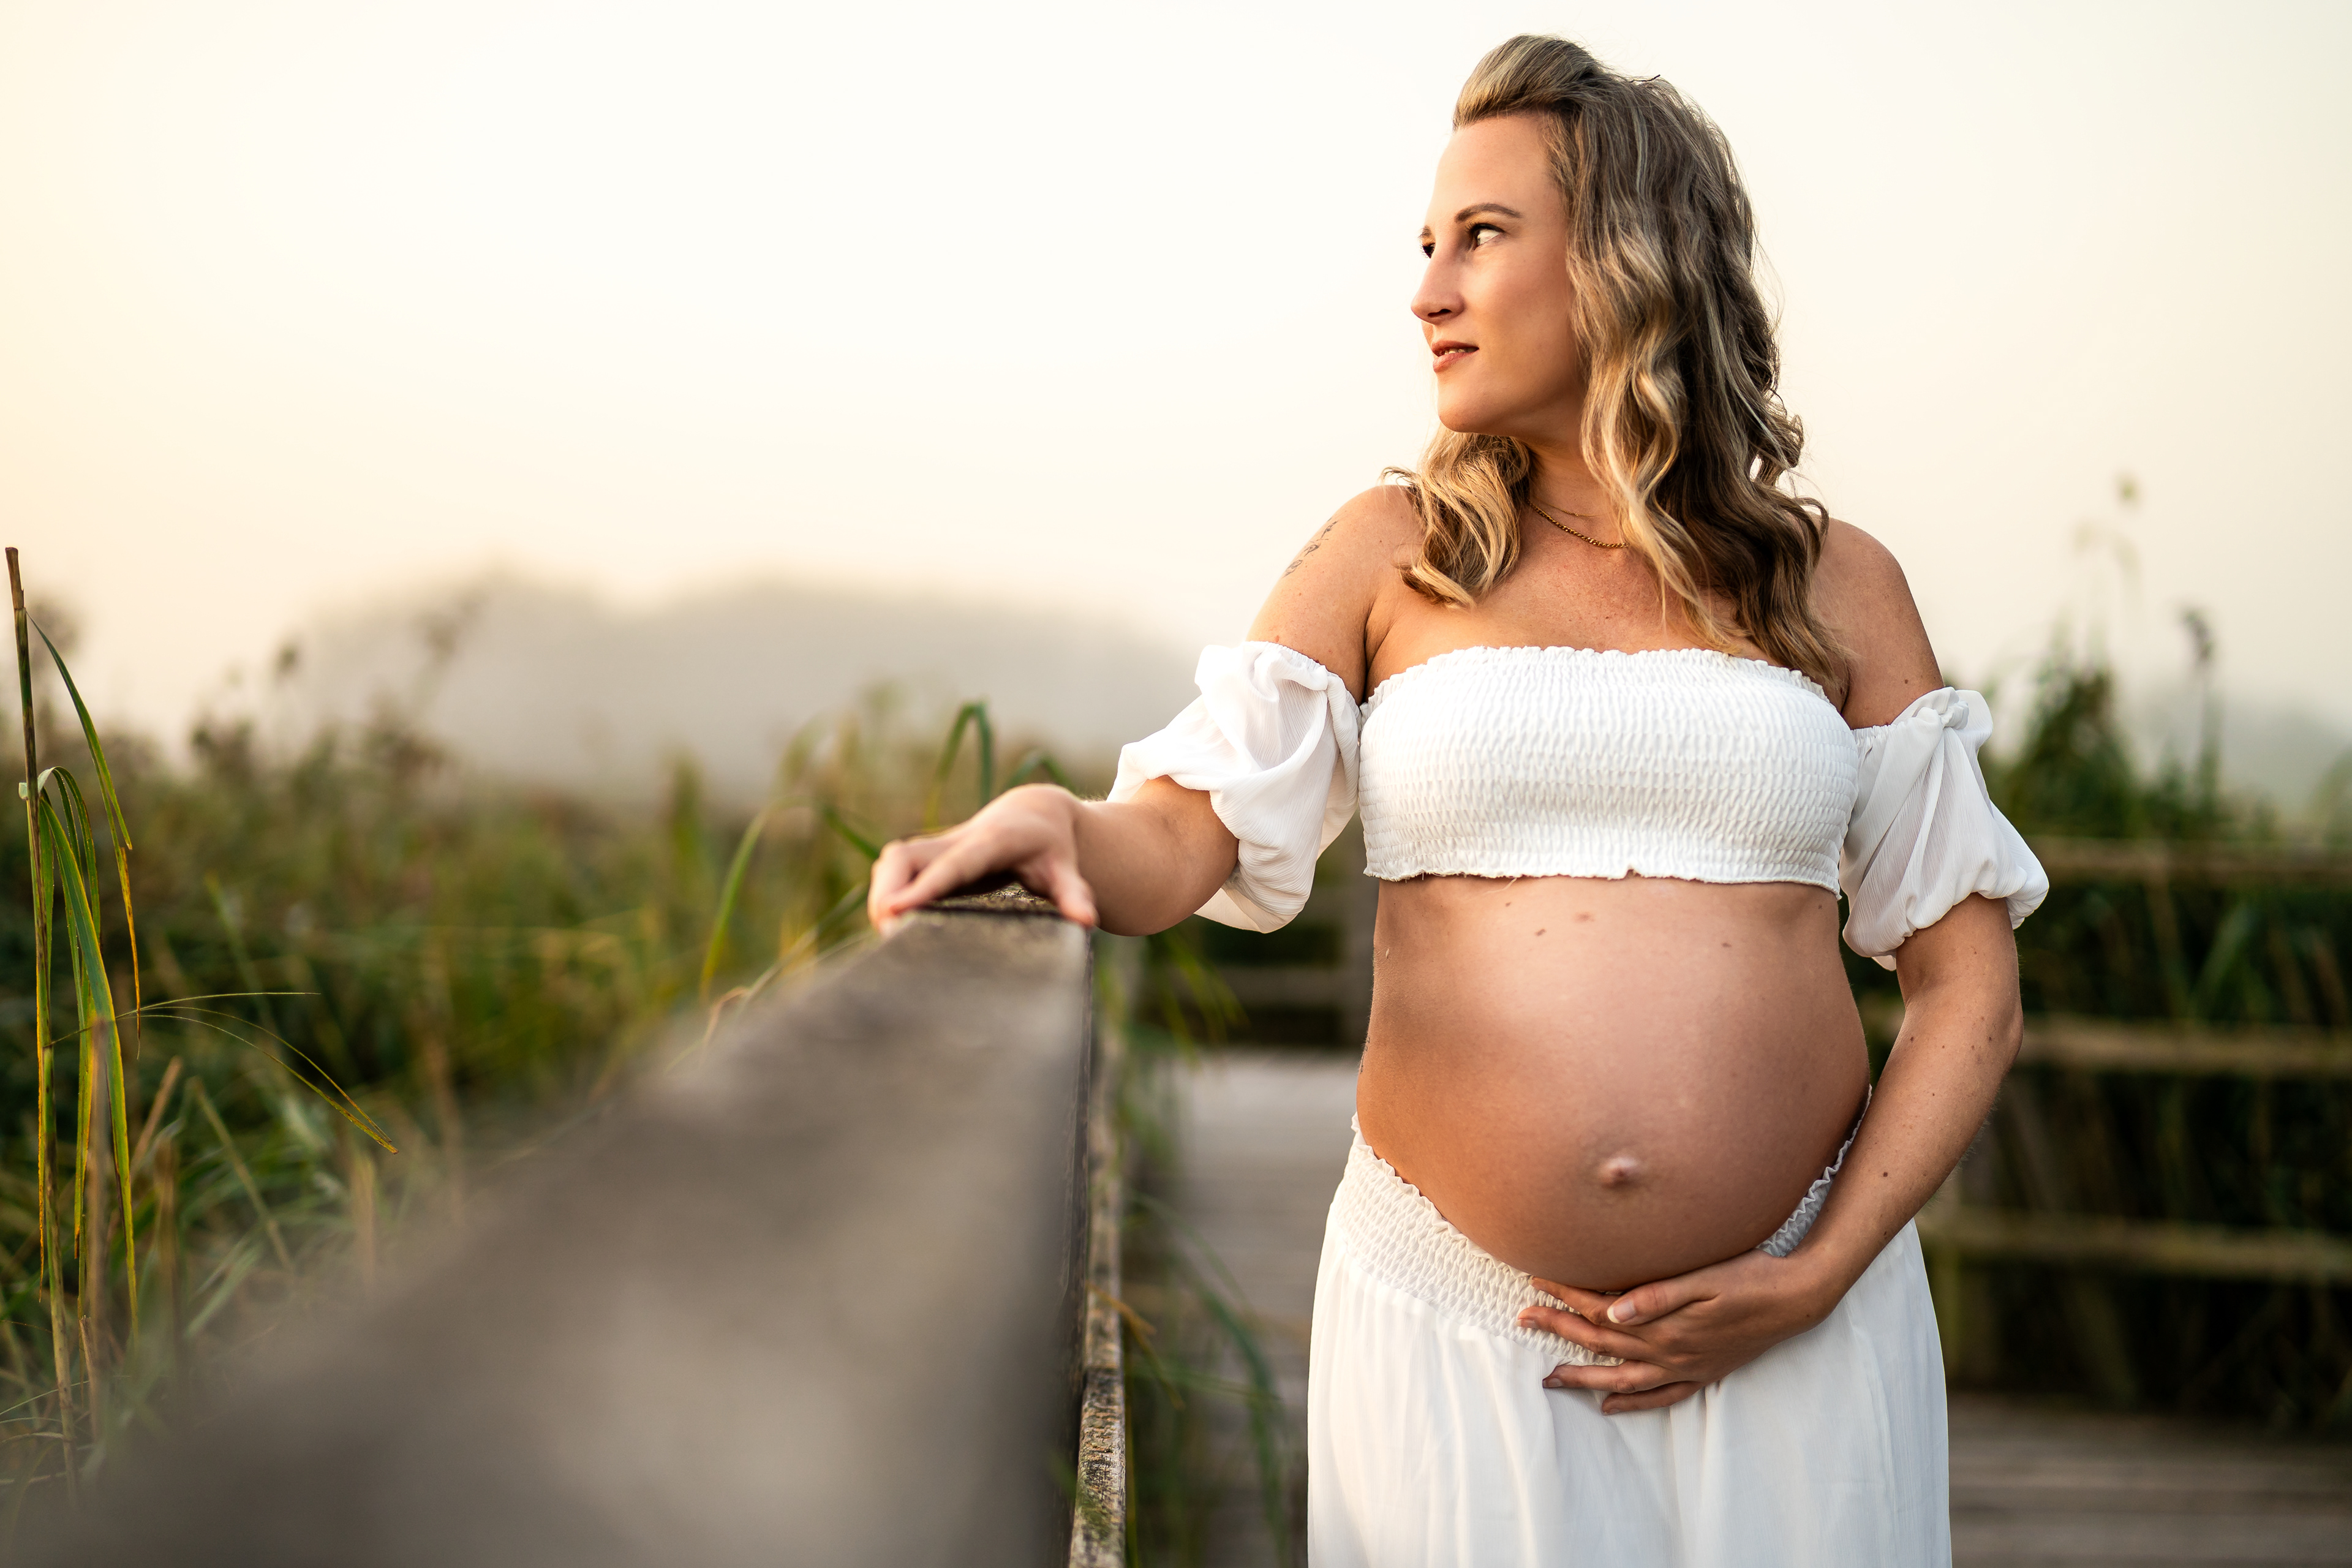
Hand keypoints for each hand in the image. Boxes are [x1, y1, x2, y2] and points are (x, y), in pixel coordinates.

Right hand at [866, 785, 1099, 935]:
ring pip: (893, 860)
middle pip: (905, 857)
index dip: (924, 886)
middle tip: (888, 932)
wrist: (1036, 813)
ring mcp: (939, 846)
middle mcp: (958, 840)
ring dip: (882, 893)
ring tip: (887, 933)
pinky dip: (886, 893)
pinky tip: (890, 924)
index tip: (895, 909)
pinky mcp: (929, 856)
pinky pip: (895, 869)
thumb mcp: (1067, 869)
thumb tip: (1087, 921)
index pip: (953, 865)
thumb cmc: (1052, 849)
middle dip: (888, 890)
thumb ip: (1075, 893)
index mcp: (992, 842)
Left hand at [1516, 1248, 1844, 1413]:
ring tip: (1550, 1377)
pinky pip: (1659, 1396)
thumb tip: (1612, 1308)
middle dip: (1559, 1329)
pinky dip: (1632, 1402)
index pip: (1600, 1309)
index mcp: (1664, 1323)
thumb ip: (1657, 1293)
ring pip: (1622, 1377)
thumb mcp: (1705, 1277)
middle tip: (1523, 1319)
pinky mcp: (1702, 1373)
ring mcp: (1685, 1366)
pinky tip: (1611, 1405)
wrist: (1797, 1300)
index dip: (1565, 1294)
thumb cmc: (1750, 1277)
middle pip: (1602, 1342)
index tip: (1534, 1281)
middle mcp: (1669, 1351)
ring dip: (1584, 1376)